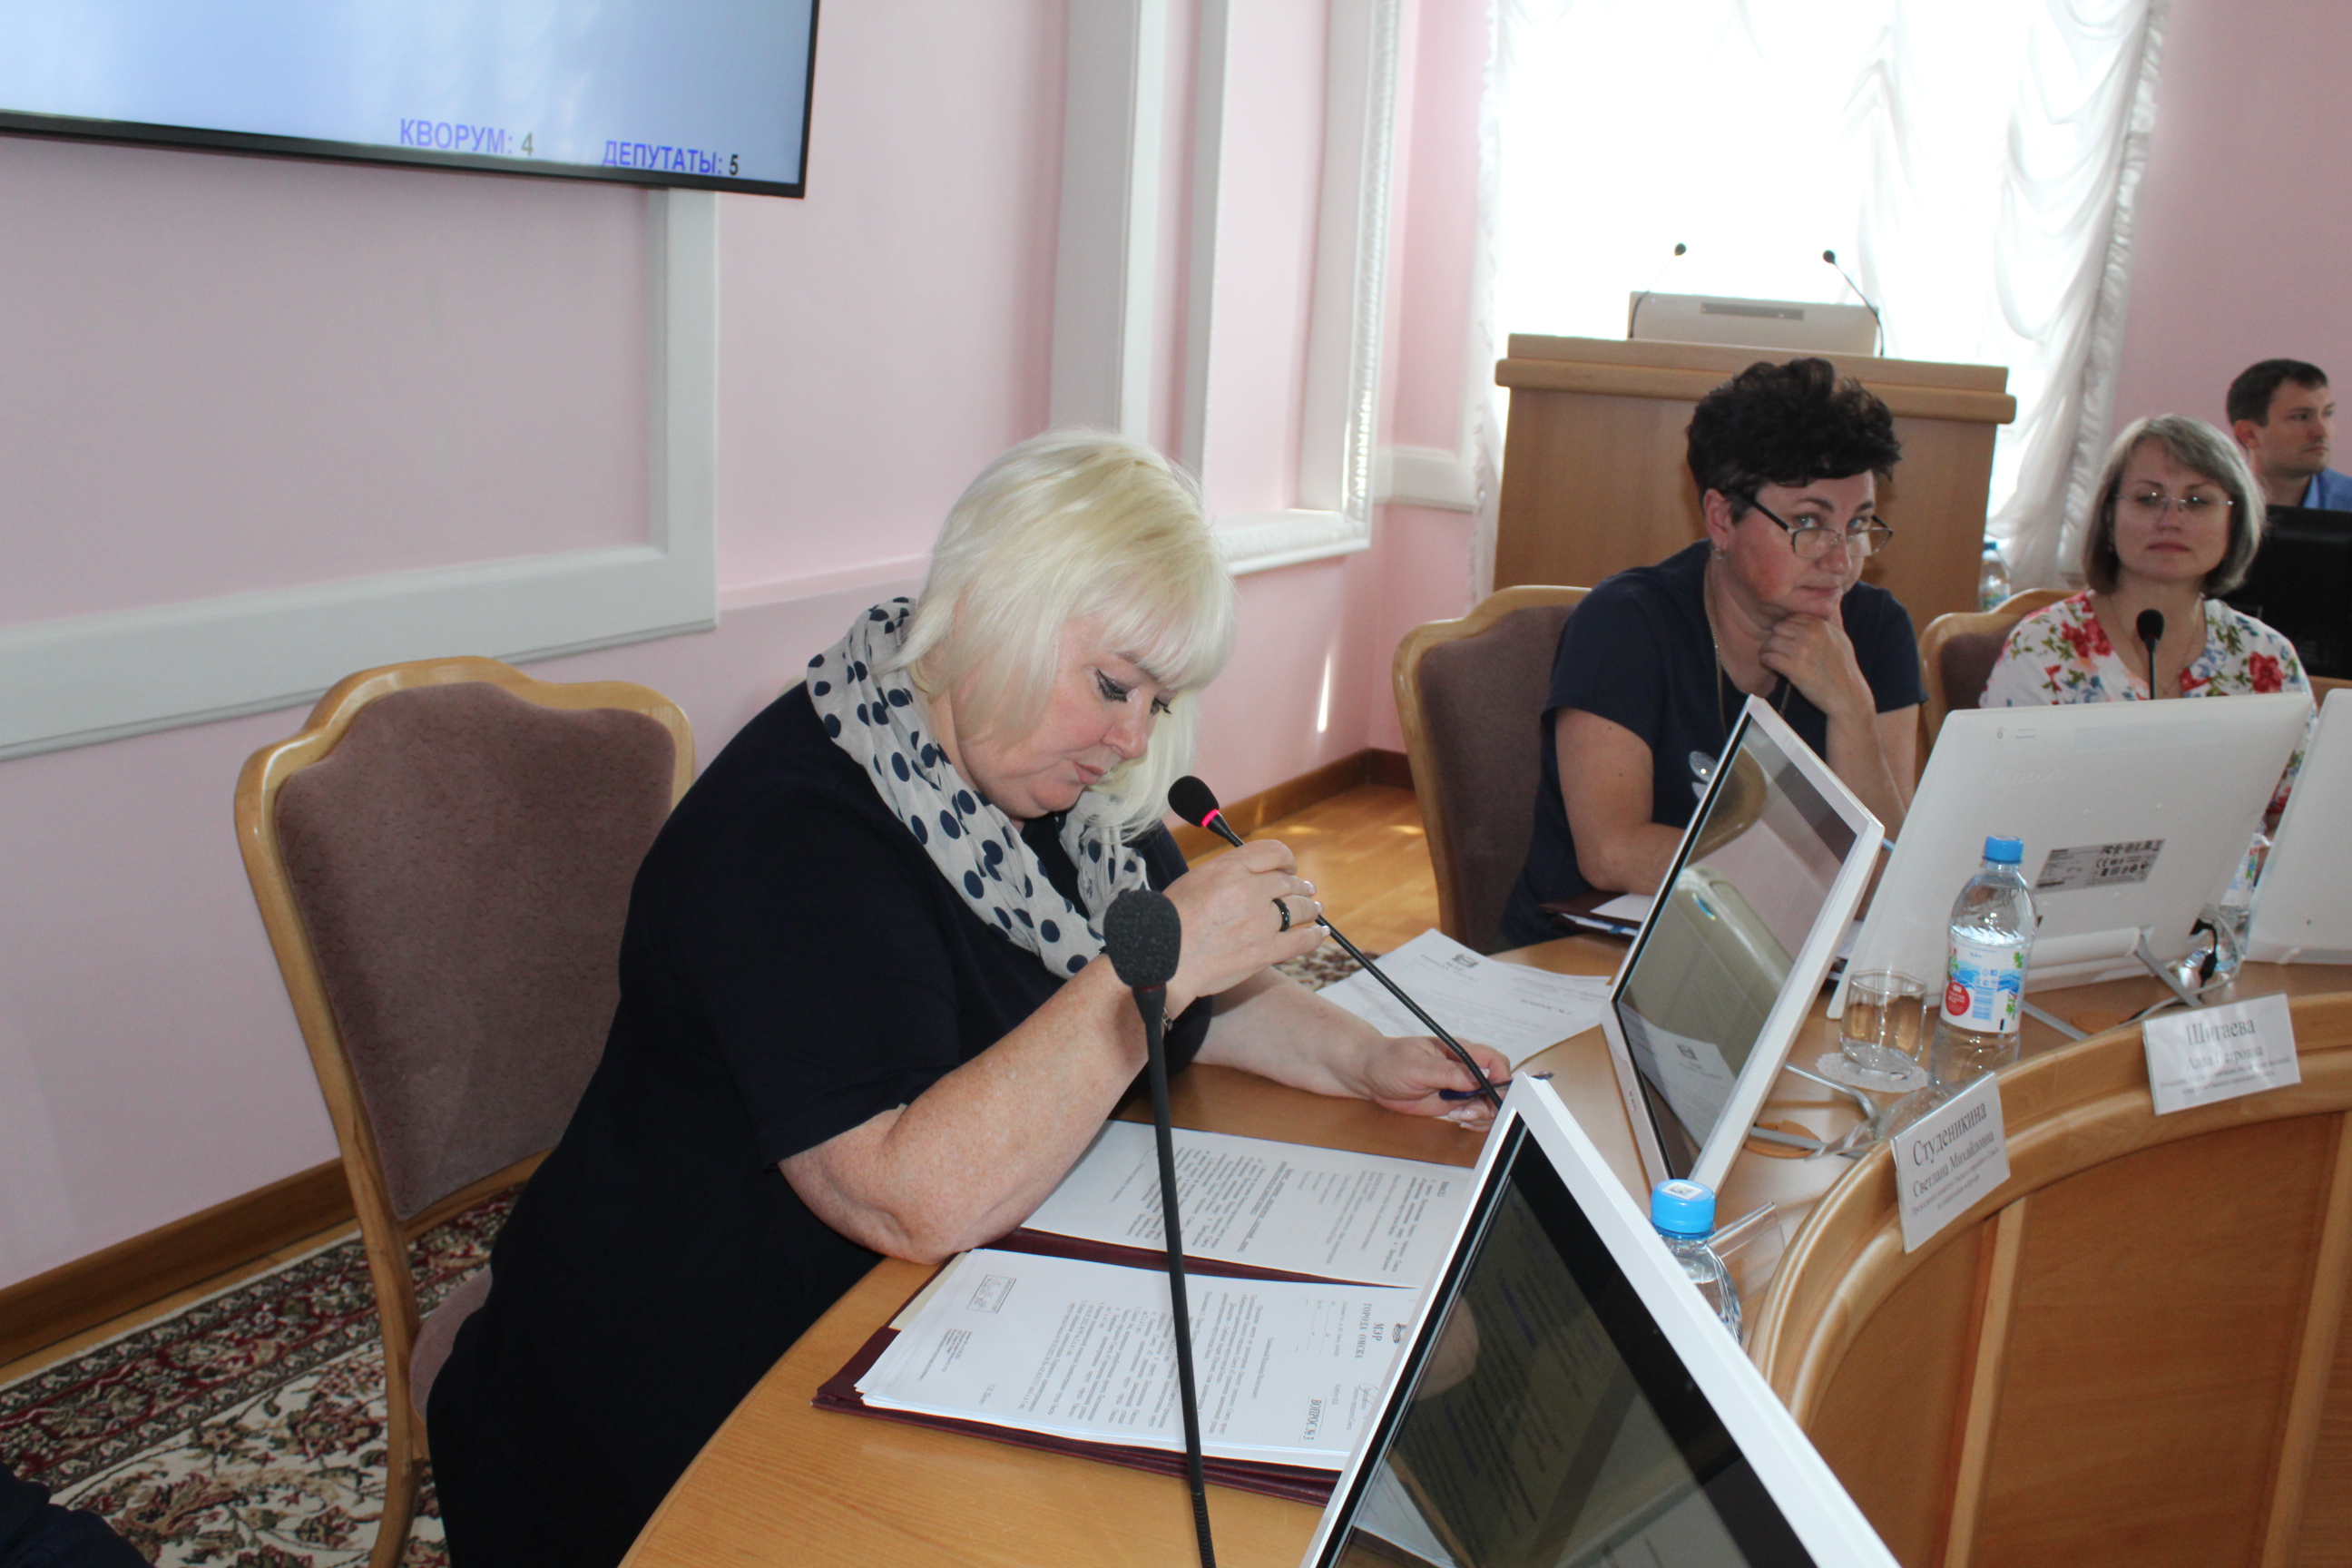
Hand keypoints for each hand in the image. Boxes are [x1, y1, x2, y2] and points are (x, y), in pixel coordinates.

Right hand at [1161, 840, 1324, 1009]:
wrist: (1163, 959)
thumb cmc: (1170, 921)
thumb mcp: (1196, 880)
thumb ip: (1227, 873)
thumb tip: (1250, 875)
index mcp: (1230, 868)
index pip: (1273, 852)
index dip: (1286, 859)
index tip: (1289, 867)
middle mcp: (1251, 891)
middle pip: (1288, 882)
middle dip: (1299, 885)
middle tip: (1305, 889)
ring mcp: (1261, 923)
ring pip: (1300, 908)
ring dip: (1311, 907)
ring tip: (1315, 908)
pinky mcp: (1265, 952)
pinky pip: (1302, 940)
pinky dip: (1315, 935)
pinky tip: (1320, 932)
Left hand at [1349, 1034, 1511, 1126]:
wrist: (1370, 1076)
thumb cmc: (1389, 1061)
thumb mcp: (1417, 1066)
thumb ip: (1448, 1072)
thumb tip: (1477, 1075)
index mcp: (1459, 1052)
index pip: (1493, 1060)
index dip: (1501, 1076)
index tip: (1493, 1093)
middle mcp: (1463, 1069)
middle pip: (1496, 1084)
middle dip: (1491, 1102)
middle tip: (1470, 1111)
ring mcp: (1459, 1086)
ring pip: (1487, 1102)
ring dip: (1481, 1114)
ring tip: (1460, 1117)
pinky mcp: (1452, 1102)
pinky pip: (1474, 1112)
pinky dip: (1473, 1120)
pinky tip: (1459, 1120)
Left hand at [1758, 613, 1871, 720]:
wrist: (1847, 696)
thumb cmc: (1843, 667)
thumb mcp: (1841, 637)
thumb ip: (1832, 617)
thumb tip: (1835, 594)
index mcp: (1821, 624)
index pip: (1791, 617)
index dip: (1786, 629)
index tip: (1786, 639)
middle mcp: (1811, 634)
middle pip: (1778, 628)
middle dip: (1774, 638)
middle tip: (1775, 649)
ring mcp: (1802, 651)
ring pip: (1771, 642)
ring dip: (1767, 650)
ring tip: (1770, 657)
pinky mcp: (1794, 668)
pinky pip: (1769, 657)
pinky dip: (1766, 661)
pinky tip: (1771, 666)